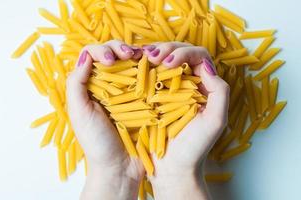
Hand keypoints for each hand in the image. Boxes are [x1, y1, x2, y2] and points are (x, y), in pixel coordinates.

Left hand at [66, 40, 143, 199]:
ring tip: (142, 56)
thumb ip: (76, 84)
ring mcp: (129, 91)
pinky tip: (154, 66)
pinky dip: (150, 68)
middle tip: (128, 54)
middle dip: (119, 48)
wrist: (120, 166)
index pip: (93, 56)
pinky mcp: (145, 99)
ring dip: (136, 54)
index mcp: (91, 86)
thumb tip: (85, 56)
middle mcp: (109, 84)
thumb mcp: (79, 112)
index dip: (101, 50)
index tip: (110, 61)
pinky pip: (147, 76)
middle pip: (113, 53)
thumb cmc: (97, 142)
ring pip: (131, 62)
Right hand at [143, 42, 229, 199]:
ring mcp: (169, 89)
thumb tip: (206, 66)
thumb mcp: (215, 121)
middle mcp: (187, 84)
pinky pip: (149, 74)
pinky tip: (135, 64)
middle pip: (180, 53)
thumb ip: (219, 91)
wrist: (173, 168)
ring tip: (143, 56)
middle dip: (167, 49)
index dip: (184, 53)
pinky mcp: (153, 97)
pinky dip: (143, 66)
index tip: (168, 62)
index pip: (198, 56)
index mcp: (204, 86)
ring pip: (164, 60)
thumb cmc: (194, 147)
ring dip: (154, 53)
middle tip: (153, 56)